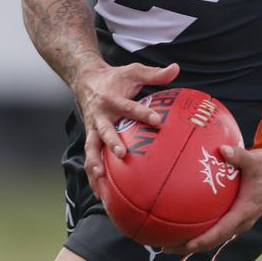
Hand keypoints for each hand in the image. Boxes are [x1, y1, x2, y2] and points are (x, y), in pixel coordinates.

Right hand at [74, 61, 179, 200]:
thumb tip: (176, 68)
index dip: (142, 112)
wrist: (85, 79)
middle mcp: (100, 115)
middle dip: (112, 142)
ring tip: (101, 179)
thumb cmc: (115, 78)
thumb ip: (154, 74)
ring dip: (95, 163)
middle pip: (105, 130)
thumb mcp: (134, 71)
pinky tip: (99, 193)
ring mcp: (93, 128)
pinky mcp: (91, 138)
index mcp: (112, 99)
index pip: (129, 107)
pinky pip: (90, 157)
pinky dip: (92, 175)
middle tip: (122, 154)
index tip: (157, 120)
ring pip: (91, 148)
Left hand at [166, 144, 261, 255]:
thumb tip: (222, 149)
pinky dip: (201, 229)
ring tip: (169, 240)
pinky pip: (216, 227)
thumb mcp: (255, 160)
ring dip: (193, 241)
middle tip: (166, 246)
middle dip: (189, 246)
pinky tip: (184, 221)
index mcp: (244, 212)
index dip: (202, 240)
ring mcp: (238, 219)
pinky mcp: (236, 214)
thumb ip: (238, 156)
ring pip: (213, 236)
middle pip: (212, 240)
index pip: (220, 231)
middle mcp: (240, 220)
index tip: (185, 244)